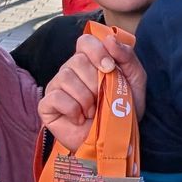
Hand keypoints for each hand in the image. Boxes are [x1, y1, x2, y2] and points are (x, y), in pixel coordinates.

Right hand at [37, 32, 144, 150]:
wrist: (114, 142)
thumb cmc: (122, 111)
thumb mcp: (134, 81)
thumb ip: (127, 57)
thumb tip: (110, 39)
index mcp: (89, 62)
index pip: (85, 41)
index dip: (97, 51)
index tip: (110, 68)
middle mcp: (70, 71)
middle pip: (76, 61)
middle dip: (95, 82)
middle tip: (102, 98)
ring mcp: (56, 87)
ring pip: (65, 77)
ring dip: (86, 98)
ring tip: (93, 111)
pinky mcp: (46, 106)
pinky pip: (56, 97)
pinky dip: (72, 109)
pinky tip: (80, 118)